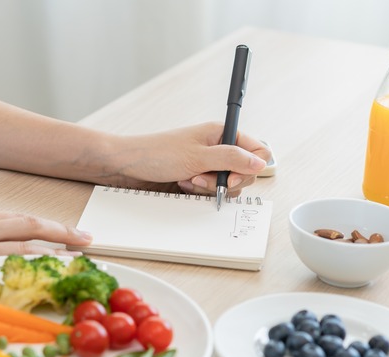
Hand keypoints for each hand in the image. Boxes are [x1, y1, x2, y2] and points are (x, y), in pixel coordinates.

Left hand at [112, 122, 270, 195]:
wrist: (128, 165)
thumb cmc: (157, 153)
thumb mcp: (198, 156)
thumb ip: (232, 158)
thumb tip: (260, 162)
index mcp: (222, 134)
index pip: (257, 150)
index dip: (250, 167)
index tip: (231, 177)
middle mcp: (218, 147)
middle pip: (244, 171)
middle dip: (224, 180)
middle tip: (202, 178)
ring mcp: (207, 164)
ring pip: (227, 184)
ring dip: (209, 187)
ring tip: (188, 180)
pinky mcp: (197, 177)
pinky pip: (211, 190)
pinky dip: (199, 192)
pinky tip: (182, 185)